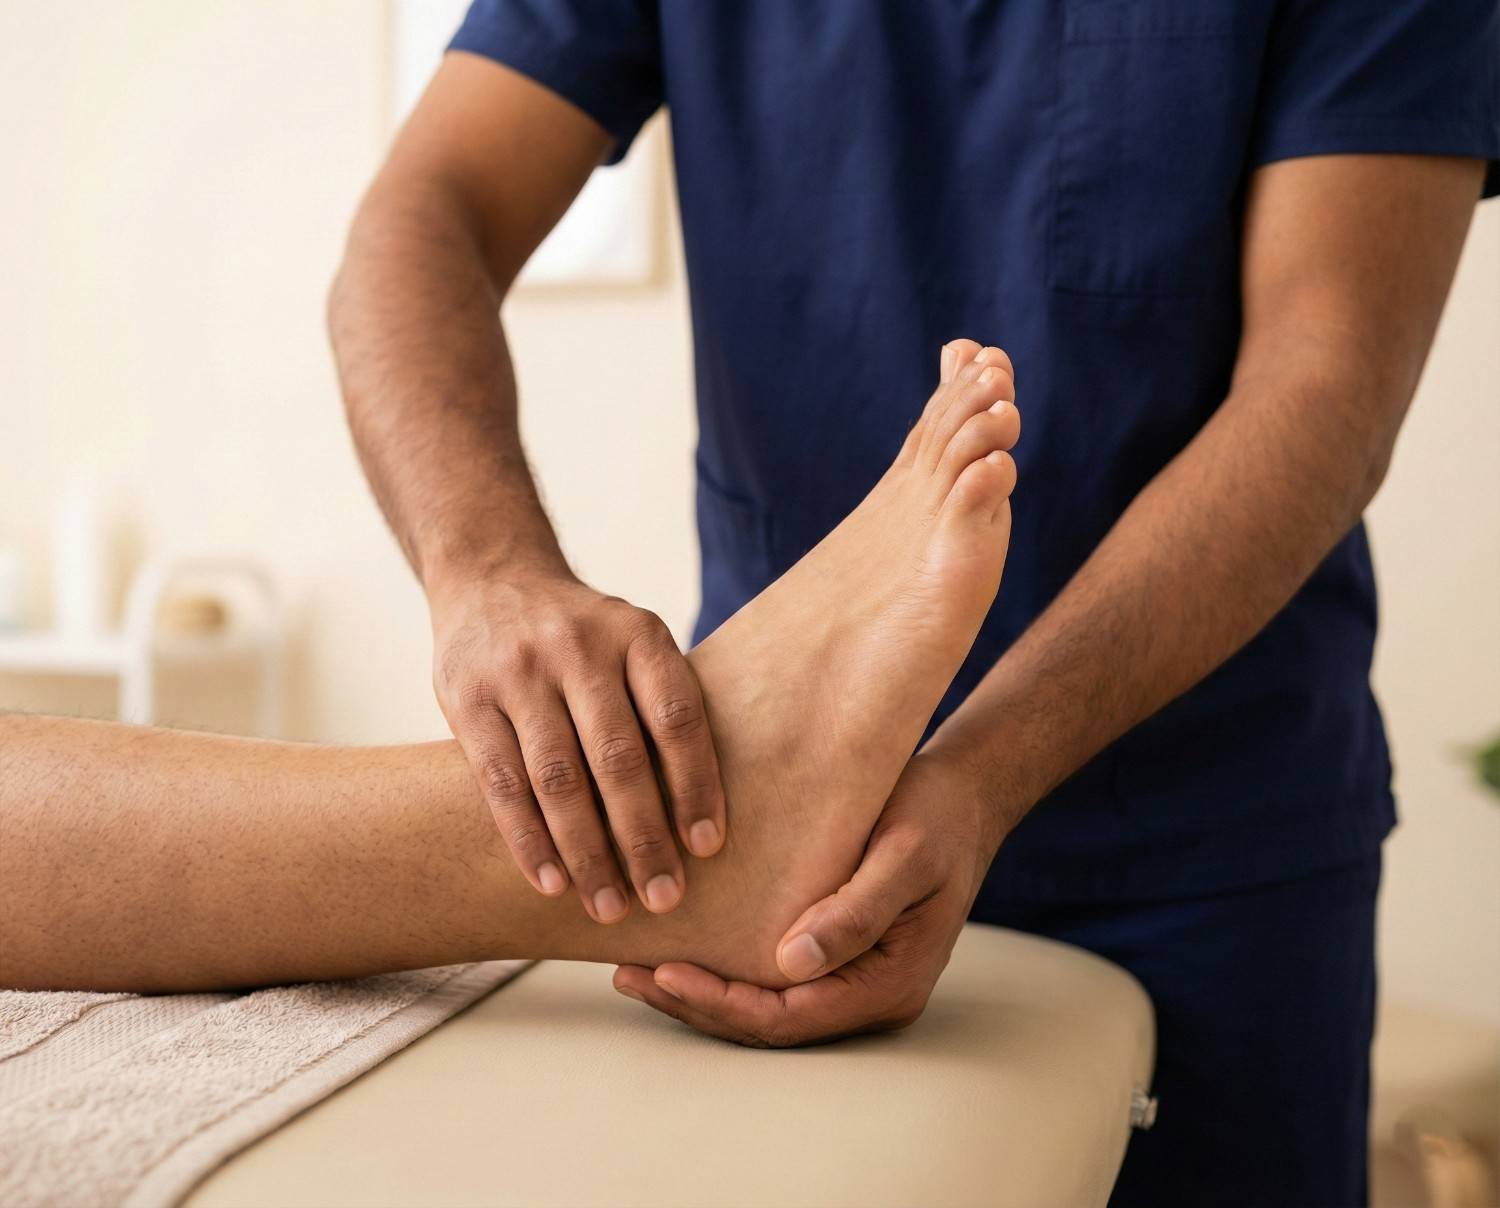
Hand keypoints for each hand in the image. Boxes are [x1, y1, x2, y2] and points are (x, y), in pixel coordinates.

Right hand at [431, 569, 725, 922]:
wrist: (493, 578)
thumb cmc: (585, 636)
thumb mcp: (633, 642)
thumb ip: (662, 707)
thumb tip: (707, 815)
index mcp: (637, 633)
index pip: (675, 717)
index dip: (695, 785)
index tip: (708, 848)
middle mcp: (578, 647)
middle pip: (618, 757)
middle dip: (644, 838)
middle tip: (665, 898)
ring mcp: (518, 671)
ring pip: (557, 779)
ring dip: (586, 853)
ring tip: (609, 907)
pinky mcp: (467, 698)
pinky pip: (502, 783)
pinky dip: (529, 840)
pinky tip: (552, 883)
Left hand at [612, 750, 1006, 1044]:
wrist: (965, 795)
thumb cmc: (938, 816)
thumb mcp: (904, 854)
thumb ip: (855, 911)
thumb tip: (791, 963)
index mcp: (890, 981)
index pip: (790, 1015)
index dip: (723, 1002)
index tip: (667, 971)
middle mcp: (871, 994)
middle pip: (770, 1024)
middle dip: (696, 1004)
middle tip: (629, 975)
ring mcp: (855, 981)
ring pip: (766, 1008)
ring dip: (701, 995)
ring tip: (637, 972)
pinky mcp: (838, 957)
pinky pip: (774, 981)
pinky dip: (723, 973)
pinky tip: (680, 950)